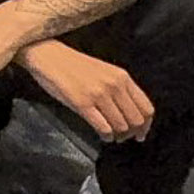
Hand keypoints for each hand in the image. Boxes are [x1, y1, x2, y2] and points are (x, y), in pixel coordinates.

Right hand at [20, 42, 154, 142]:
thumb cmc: (70, 65)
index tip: (141, 133)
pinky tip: (103, 135)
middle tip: (124, 138)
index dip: (146, 125)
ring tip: (111, 136)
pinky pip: (104, 128)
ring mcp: (98, 94)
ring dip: (118, 136)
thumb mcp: (103, 71)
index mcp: (121, 77)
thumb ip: (119, 88)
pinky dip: (106, 136)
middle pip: (136, 120)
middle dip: (131, 133)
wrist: (46, 55)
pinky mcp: (82, 103)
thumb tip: (130, 113)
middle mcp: (113, 85)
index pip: (146, 108)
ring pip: (121, 126)